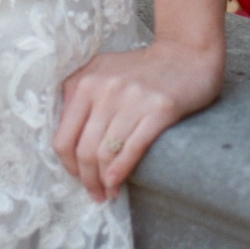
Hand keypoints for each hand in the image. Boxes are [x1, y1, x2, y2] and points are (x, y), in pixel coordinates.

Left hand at [52, 38, 223, 202]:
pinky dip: (121, 171)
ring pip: (106, 152)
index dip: (68, 163)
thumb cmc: (140, 68)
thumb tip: (64, 132)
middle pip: (84, 149)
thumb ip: (78, 93)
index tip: (76, 176)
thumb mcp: (101, 70)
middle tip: (94, 194)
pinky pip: (133, 147)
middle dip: (86, 179)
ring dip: (103, 181)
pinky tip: (117, 182)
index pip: (64, 134)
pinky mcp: (159, 110)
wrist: (185, 54)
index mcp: (86, 81)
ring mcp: (131, 99)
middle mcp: (105, 88)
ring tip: (108, 193)